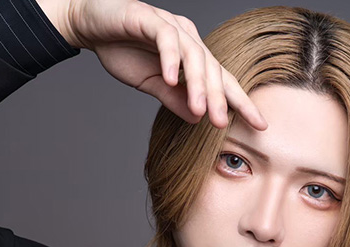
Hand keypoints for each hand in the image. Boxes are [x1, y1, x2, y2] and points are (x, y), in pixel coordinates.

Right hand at [37, 0, 266, 129]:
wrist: (90, 26)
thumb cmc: (122, 50)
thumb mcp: (152, 84)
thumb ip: (174, 99)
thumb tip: (197, 119)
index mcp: (192, 56)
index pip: (222, 80)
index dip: (241, 102)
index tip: (259, 124)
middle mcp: (188, 39)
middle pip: (212, 70)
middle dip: (219, 98)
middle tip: (222, 124)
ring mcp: (171, 26)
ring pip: (193, 55)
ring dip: (197, 83)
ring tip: (199, 108)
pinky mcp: (149, 19)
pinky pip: (166, 39)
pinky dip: (170, 59)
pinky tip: (170, 78)